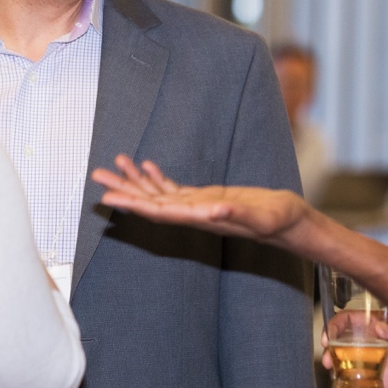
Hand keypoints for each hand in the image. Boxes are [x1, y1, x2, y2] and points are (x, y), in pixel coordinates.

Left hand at [90, 156, 309, 241]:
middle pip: (151, 202)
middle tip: (98, 175)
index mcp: (201, 219)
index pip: (159, 212)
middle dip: (124, 189)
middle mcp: (193, 214)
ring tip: (114, 164)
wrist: (290, 223)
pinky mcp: (205, 198)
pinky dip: (158, 177)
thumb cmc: (278, 220)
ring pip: (159, 194)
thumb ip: (237, 213)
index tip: (109, 199)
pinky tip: (145, 166)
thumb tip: (214, 208)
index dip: (133, 204)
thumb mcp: (260, 216)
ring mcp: (197, 206)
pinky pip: (174, 188)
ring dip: (136, 180)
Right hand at [323, 312, 387, 387]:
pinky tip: (345, 385)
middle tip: (327, 356)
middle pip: (349, 342)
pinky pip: (368, 385)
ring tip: (331, 369)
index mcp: (386, 323)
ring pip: (354, 363)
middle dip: (333, 347)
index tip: (330, 334)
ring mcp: (385, 364)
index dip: (339, 325)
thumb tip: (379, 330)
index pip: (356, 320)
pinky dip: (354, 385)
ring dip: (339, 366)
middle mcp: (382, 343)